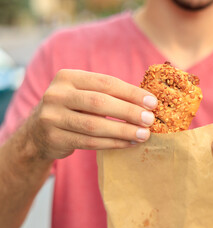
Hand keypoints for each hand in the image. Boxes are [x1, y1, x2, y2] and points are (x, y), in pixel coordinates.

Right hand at [28, 69, 157, 159]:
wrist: (37, 132)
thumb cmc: (72, 109)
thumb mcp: (83, 94)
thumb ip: (108, 94)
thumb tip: (147, 102)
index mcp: (68, 77)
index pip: (106, 82)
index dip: (131, 92)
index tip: (152, 102)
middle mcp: (56, 94)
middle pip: (100, 102)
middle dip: (129, 111)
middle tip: (150, 120)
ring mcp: (52, 117)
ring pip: (95, 125)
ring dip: (123, 130)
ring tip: (144, 135)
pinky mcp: (54, 138)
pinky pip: (89, 142)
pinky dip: (112, 143)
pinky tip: (128, 143)